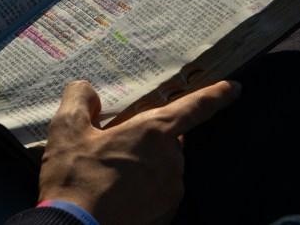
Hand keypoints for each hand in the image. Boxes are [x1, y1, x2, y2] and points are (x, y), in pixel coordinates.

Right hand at [38, 80, 240, 224]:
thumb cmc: (74, 179)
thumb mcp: (67, 129)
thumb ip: (80, 99)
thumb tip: (87, 92)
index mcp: (153, 133)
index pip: (195, 107)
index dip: (216, 94)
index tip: (232, 88)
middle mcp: (171, 161)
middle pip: (169, 138)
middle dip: (149, 136)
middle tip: (117, 142)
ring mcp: (171, 192)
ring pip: (164, 166)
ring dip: (145, 163)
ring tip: (109, 172)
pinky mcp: (165, 215)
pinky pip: (159, 191)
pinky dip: (142, 188)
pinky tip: (115, 192)